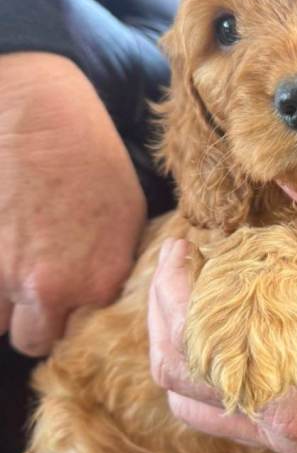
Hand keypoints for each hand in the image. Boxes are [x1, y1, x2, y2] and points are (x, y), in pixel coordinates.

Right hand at [0, 52, 145, 355]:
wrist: (36, 111)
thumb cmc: (89, 155)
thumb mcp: (127, 217)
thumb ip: (113, 270)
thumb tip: (101, 300)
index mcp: (98, 281)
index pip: (85, 333)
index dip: (74, 317)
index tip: (69, 299)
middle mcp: (48, 288)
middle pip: (33, 340)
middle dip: (33, 320)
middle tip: (35, 289)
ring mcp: (1, 275)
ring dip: (3, 302)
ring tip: (14, 264)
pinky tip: (1, 250)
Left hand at [149, 183, 296, 452]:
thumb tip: (278, 172)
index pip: (210, 321)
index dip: (179, 280)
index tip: (185, 240)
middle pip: (181, 368)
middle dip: (165, 306)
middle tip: (176, 259)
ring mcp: (295, 433)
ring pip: (189, 399)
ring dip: (176, 343)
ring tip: (189, 293)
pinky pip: (218, 417)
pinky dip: (201, 376)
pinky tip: (217, 334)